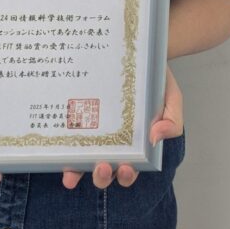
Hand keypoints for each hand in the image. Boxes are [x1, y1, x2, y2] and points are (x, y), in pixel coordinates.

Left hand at [62, 65, 182, 189]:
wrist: (137, 52)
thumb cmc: (155, 80)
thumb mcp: (172, 98)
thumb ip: (172, 120)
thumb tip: (156, 138)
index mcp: (135, 144)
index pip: (130, 168)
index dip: (127, 175)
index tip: (127, 168)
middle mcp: (111, 142)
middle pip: (105, 171)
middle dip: (102, 176)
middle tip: (103, 167)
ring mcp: (92, 131)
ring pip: (82, 162)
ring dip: (77, 172)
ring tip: (72, 175)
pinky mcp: (77, 115)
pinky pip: (66, 137)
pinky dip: (61, 150)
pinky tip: (57, 154)